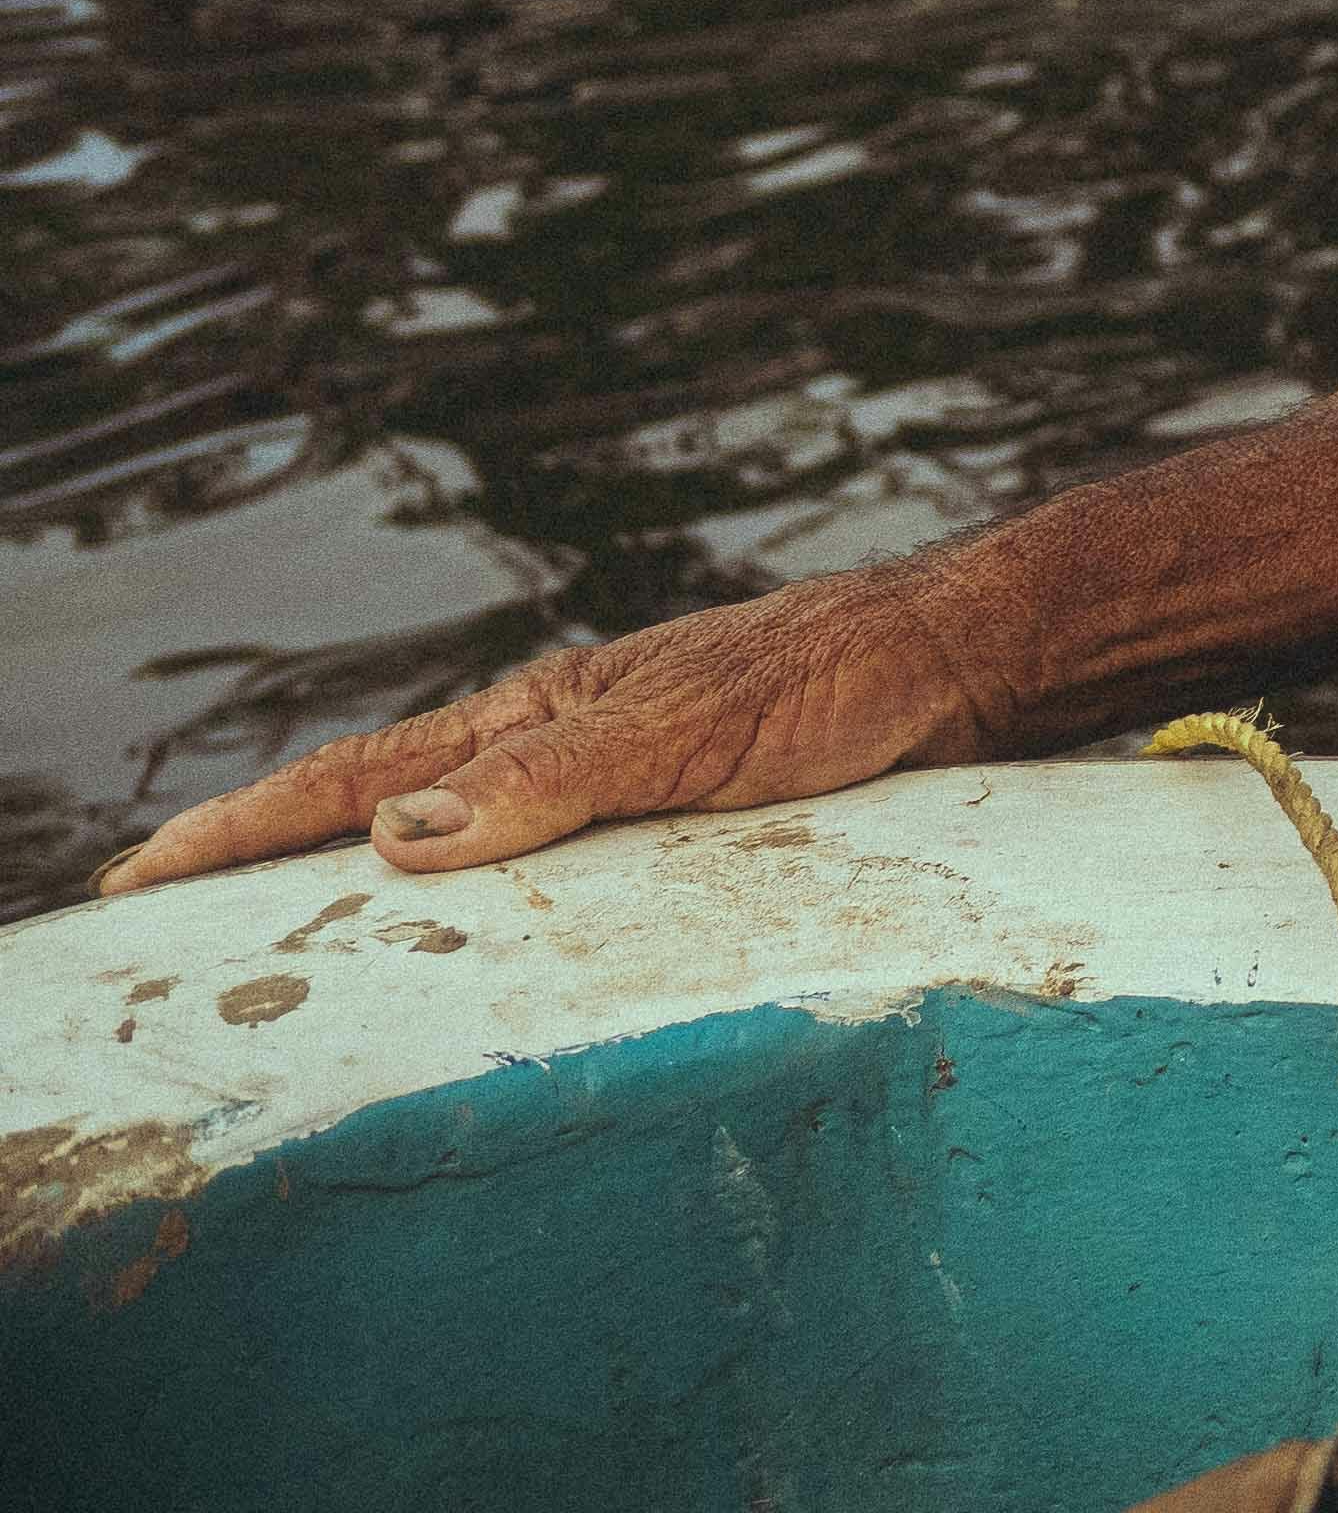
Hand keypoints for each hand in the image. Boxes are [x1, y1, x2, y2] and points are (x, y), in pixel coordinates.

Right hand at [91, 566, 1003, 896]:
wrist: (956, 658)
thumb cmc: (840, 681)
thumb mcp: (692, 734)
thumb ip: (556, 782)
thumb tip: (398, 839)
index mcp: (541, 713)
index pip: (360, 782)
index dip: (246, 832)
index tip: (139, 879)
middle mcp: (560, 736)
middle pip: (380, 803)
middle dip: (266, 852)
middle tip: (156, 909)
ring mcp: (609, 764)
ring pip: (451, 825)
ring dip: (357, 865)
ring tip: (265, 921)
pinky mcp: (669, 795)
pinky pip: (537, 846)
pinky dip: (470, 876)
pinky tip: (454, 908)